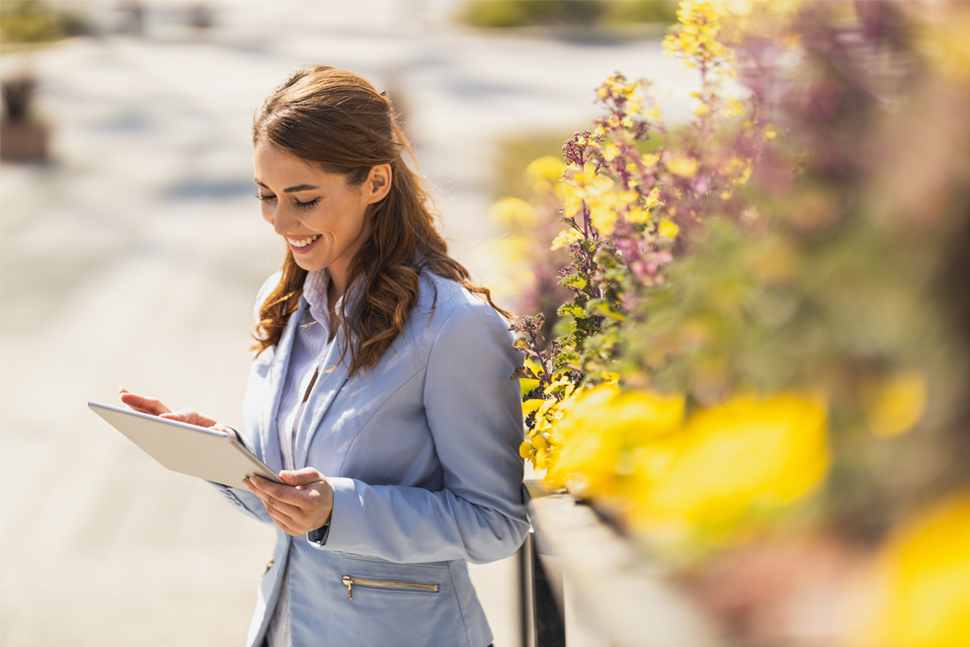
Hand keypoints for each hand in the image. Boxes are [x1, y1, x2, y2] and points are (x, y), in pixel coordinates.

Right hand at [118, 387, 236, 439]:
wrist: (216, 439)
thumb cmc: (218, 435)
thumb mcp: (224, 435)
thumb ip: (221, 433)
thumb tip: (217, 432)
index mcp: (193, 417)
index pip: (182, 416)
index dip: (174, 418)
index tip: (164, 419)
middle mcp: (177, 416)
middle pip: (157, 406)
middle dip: (141, 401)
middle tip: (123, 394)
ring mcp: (166, 421)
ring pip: (147, 412)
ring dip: (133, 404)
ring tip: (121, 394)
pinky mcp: (160, 429)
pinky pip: (145, 423)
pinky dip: (133, 415)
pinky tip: (121, 414)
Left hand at [243, 468, 333, 535]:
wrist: (332, 509)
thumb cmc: (320, 488)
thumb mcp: (315, 476)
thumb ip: (298, 475)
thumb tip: (280, 475)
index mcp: (310, 502)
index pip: (282, 494)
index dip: (265, 485)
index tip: (253, 477)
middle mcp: (304, 518)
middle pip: (274, 502)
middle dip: (259, 490)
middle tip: (246, 480)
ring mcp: (298, 527)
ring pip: (272, 510)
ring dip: (261, 498)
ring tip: (253, 486)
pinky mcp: (293, 531)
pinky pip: (275, 517)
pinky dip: (268, 506)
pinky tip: (264, 496)